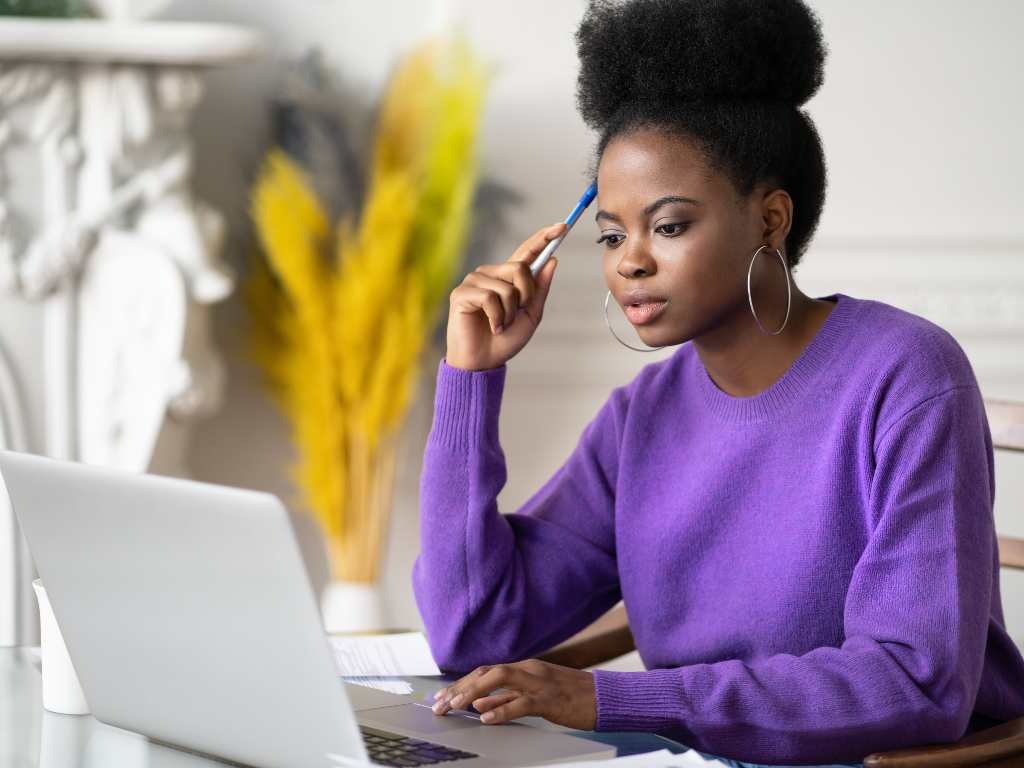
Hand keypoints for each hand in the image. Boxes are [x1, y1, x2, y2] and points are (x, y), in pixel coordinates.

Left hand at [430, 659, 595, 729]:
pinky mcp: (550, 699)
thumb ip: (508, 699)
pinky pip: (522, 703)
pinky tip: (486, 718)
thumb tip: (479, 705)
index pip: (485, 671)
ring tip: (454, 707)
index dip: (461, 683)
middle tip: (439, 705)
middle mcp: (529, 670)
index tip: (442, 697)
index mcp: (525, 668)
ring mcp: (539, 682)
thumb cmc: (571, 698)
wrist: (604, 698)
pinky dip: (502, 709)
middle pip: (486, 672)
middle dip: (460, 687)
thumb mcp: (535, 696)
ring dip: (473, 693)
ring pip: (499, 680)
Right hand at [444, 222, 564, 371]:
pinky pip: (490, 298)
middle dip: (526, 295)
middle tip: (517, 314)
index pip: (527, 251)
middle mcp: (490, 274)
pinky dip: (497, 318)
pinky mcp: (462, 293)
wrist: (484, 362)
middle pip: (519, 267)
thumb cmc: (505, 340)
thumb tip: (552, 260)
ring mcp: (474, 281)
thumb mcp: (531, 314)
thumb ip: (539, 289)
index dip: (544, 237)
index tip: (563, 226)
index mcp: (508, 277)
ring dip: (510, 312)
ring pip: (507, 286)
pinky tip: (492, 327)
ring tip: (500, 325)